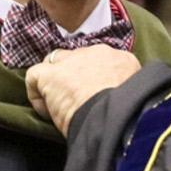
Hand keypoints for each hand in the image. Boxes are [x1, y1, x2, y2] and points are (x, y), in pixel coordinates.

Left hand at [25, 46, 142, 135]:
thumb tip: (120, 101)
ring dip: (55, 85)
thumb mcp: (135, 97)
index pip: (101, 62)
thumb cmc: (129, 114)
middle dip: (73, 78)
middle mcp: (96, 53)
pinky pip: (34, 77)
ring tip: (61, 110)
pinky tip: (48, 113)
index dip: (93, 80)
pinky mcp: (50, 74)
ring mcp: (71, 61)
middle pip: (76, 59)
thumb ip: (125, 91)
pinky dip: (37, 96)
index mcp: (121, 60)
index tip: (94, 98)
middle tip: (77, 103)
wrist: (116, 117)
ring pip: (54, 64)